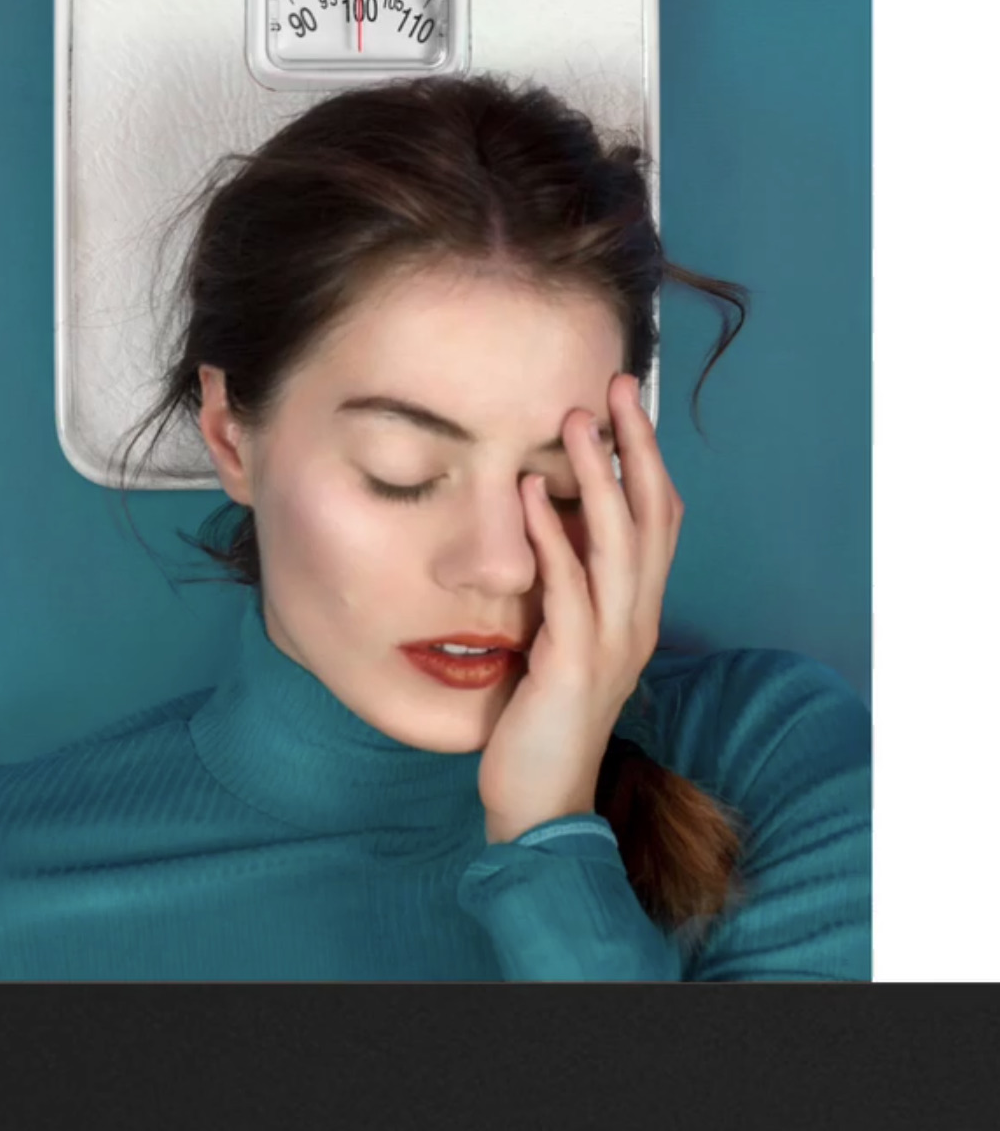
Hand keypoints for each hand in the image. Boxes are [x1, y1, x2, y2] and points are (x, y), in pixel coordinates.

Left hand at [477, 373, 684, 845]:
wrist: (540, 803)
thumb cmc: (544, 715)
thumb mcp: (566, 638)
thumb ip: (569, 587)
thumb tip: (548, 521)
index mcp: (636, 610)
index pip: (659, 520)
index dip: (647, 459)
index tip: (625, 403)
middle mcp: (636, 620)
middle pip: (652, 516)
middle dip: (635, 448)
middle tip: (614, 387)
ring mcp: (611, 642)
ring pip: (618, 543)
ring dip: (598, 477)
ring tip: (575, 422)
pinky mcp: (573, 666)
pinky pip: (568, 588)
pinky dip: (552, 536)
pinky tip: (531, 493)